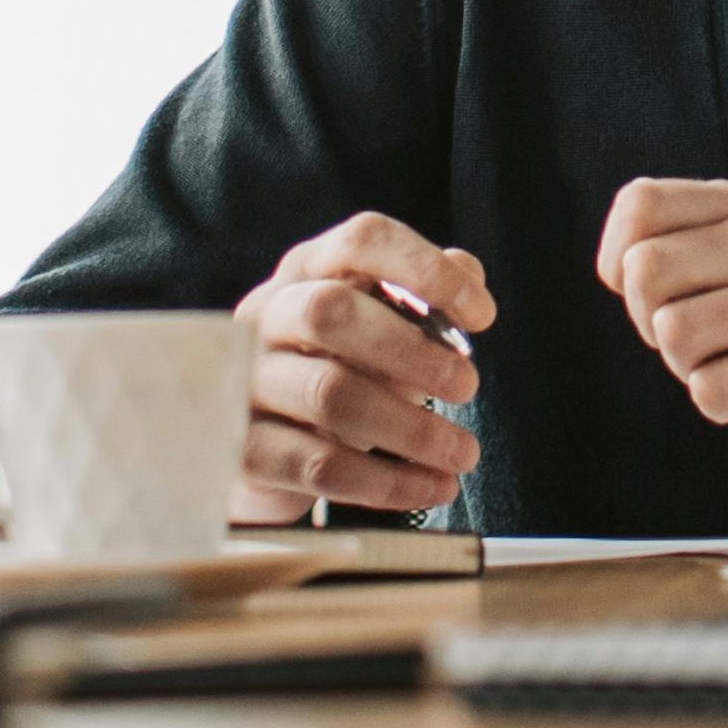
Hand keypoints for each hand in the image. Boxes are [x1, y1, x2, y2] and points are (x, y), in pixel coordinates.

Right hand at [237, 213, 493, 518]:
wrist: (262, 455)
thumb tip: (467, 271)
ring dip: (411, 427)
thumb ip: (420, 299)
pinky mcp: (245, 451)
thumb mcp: (378, 331)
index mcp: (307, 272)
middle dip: (411, 351)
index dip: (425, 270)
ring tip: (461, 452)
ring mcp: (245, 382)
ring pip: (329, 394)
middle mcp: (266, 316)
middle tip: (467, 386)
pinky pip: (320, 466)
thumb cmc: (334, 374)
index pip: (361, 242)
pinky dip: (388, 481)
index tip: (482, 315)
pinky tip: (430, 485)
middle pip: (329, 312)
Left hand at [596, 178, 727, 495]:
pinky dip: (718, 403)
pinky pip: (710, 389)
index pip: (641, 205)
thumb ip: (665, 253)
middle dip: (651, 322)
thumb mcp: (719, 275)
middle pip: (646, 269)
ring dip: (688, 367)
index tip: (657, 295)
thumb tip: (618, 267)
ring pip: (673, 332)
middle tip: (701, 339)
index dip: (620, 262)